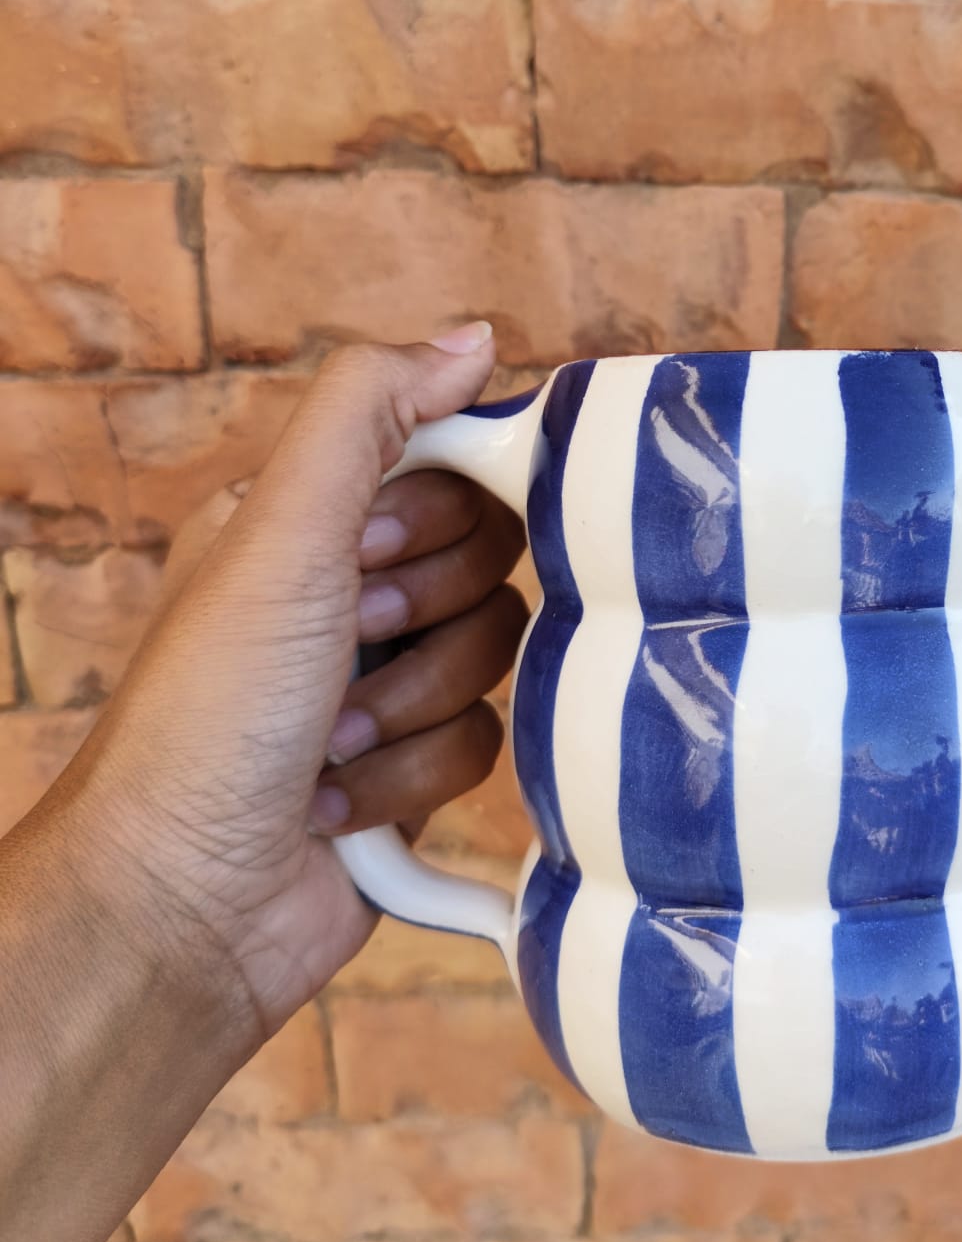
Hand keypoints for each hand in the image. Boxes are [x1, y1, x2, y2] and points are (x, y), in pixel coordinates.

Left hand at [62, 326, 527, 1052]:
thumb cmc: (207, 715)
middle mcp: (346, 588)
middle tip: (347, 645)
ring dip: (414, 707)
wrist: (183, 906)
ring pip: (498, 655)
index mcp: (305, 516)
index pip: (452, 461)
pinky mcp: (413, 767)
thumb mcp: (278, 532)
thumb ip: (371, 413)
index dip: (439, 512)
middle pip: (491, 558)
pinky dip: (418, 777)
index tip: (380, 552)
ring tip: (330, 740)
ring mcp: (381, 680)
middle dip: (426, 616)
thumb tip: (473, 336)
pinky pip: (490, 743)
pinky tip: (342, 803)